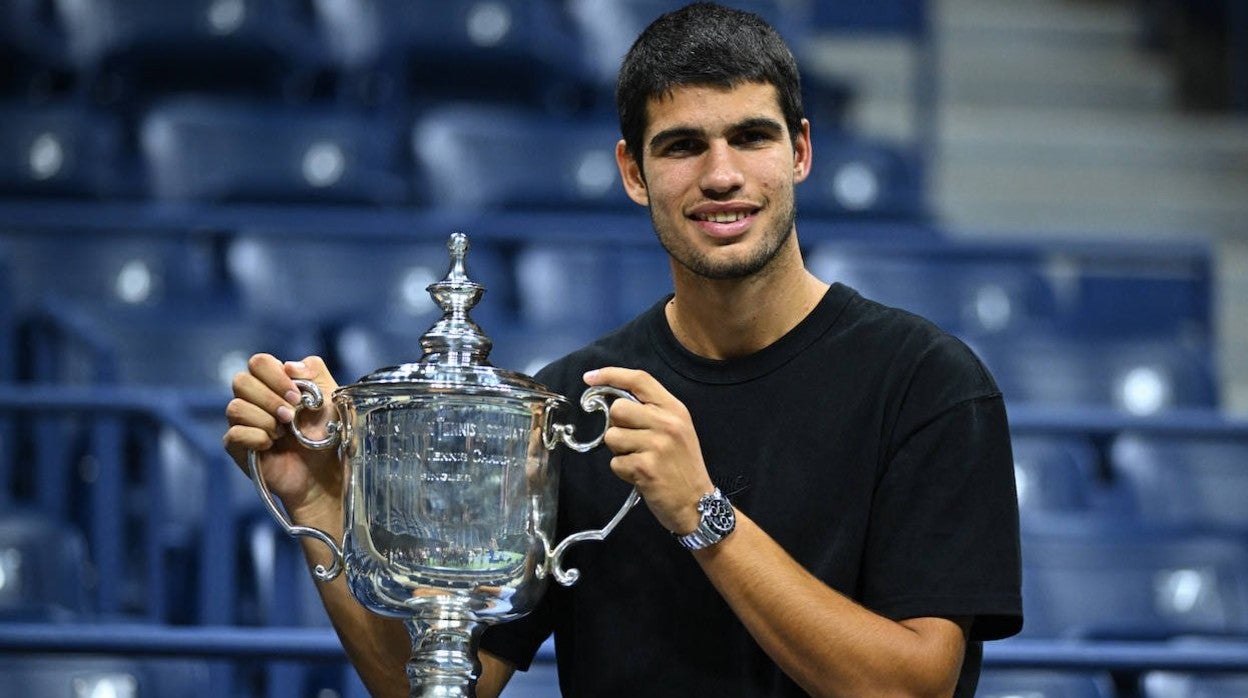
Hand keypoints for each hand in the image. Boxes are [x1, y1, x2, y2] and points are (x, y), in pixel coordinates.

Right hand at [223, 354, 342, 522]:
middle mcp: (254, 400)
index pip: (258, 362)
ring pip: (235, 407)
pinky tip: (272, 445)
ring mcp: (244, 423)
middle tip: (291, 416)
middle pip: (241, 381)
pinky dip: (256, 437)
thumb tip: (288, 365)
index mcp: (274, 383)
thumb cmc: (327, 434)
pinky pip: (233, 434)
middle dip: (269, 398)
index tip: (297, 396)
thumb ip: (315, 371)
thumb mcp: (331, 396)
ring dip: (265, 419)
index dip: (275, 376)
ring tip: (284, 432)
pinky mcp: (238, 447)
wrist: (324, 472)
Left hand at [583, 367, 714, 534]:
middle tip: (632, 441)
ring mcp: (656, 445)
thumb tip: (612, 401)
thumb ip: (650, 411)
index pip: (639, 379)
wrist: (697, 503)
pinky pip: (615, 462)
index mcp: (674, 409)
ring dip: (619, 451)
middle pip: (617, 409)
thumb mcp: (676, 430)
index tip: (589, 378)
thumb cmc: (682, 465)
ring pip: (612, 436)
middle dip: (616, 426)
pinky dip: (623, 471)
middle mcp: (666, 423)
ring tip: (639, 460)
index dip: (610, 375)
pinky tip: (640, 476)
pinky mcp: (644, 467)